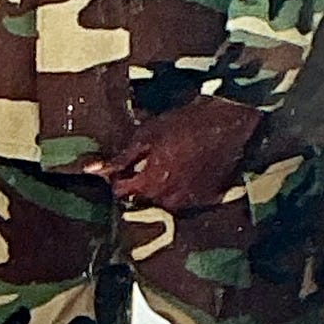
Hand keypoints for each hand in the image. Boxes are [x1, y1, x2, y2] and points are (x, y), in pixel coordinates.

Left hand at [87, 95, 262, 210]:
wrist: (230, 122)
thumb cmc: (187, 124)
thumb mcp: (147, 135)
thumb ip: (120, 159)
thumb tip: (92, 170)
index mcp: (150, 184)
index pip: (121, 191)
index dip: (118, 176)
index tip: (122, 164)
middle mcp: (168, 200)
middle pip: (142, 198)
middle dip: (140, 181)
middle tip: (148, 158)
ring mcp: (190, 202)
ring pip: (164, 199)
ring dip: (162, 185)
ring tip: (170, 160)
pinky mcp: (208, 199)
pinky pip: (186, 198)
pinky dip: (183, 186)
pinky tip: (187, 166)